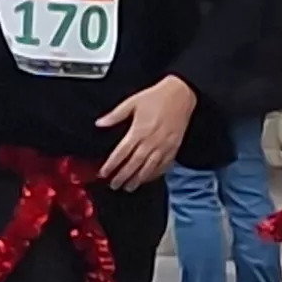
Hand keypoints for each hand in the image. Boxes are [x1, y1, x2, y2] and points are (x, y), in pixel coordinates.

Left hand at [95, 74, 197, 191]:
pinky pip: (164, 166)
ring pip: (149, 168)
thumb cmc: (157, 97)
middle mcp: (151, 141)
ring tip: (129, 187)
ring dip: (138, 179)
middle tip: (114, 185)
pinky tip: (147, 179)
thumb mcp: (132, 102)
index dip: (111, 165)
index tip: (104, 173)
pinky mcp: (174, 148)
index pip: (121, 152)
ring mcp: (164, 146)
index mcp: (139, 130)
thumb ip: (115, 115)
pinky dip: (155, 174)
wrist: (181, 94)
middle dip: (122, 177)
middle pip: (134, 164)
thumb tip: (100, 123)